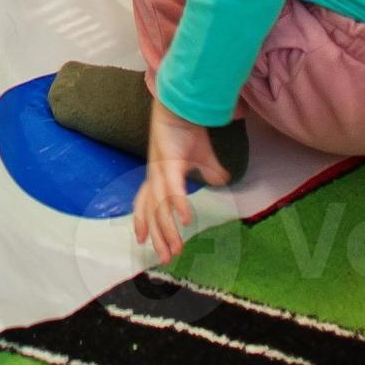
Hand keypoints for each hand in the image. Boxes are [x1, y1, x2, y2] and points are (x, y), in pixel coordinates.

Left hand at [133, 100, 229, 262]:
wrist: (183, 106)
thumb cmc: (188, 130)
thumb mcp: (203, 157)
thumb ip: (210, 171)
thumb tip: (222, 181)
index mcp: (159, 175)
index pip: (146, 203)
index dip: (143, 221)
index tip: (142, 241)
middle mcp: (155, 176)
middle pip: (151, 212)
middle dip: (157, 236)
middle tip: (165, 258)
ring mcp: (160, 171)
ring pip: (160, 207)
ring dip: (167, 230)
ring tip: (175, 248)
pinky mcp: (170, 163)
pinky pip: (173, 188)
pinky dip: (178, 204)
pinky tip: (187, 218)